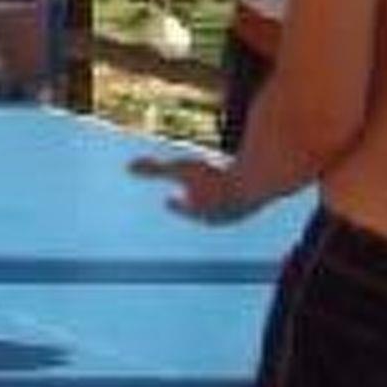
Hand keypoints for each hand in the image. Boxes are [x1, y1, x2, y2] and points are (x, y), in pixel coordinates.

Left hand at [129, 154, 262, 224]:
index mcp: (196, 211)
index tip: (168, 200)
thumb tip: (128, 168)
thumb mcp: (180, 168)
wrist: (258, 182)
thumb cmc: (216, 175)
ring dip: (216, 205)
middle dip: (195, 208)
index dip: (175, 203)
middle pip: (202, 214)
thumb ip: (154, 169)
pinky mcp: (254, 207)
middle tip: (190, 199)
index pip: (181, 207)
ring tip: (213, 196)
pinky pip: (241, 204)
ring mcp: (237, 214)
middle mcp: (217, 218)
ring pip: (222, 211)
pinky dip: (234, 198)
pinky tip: (235, 190)